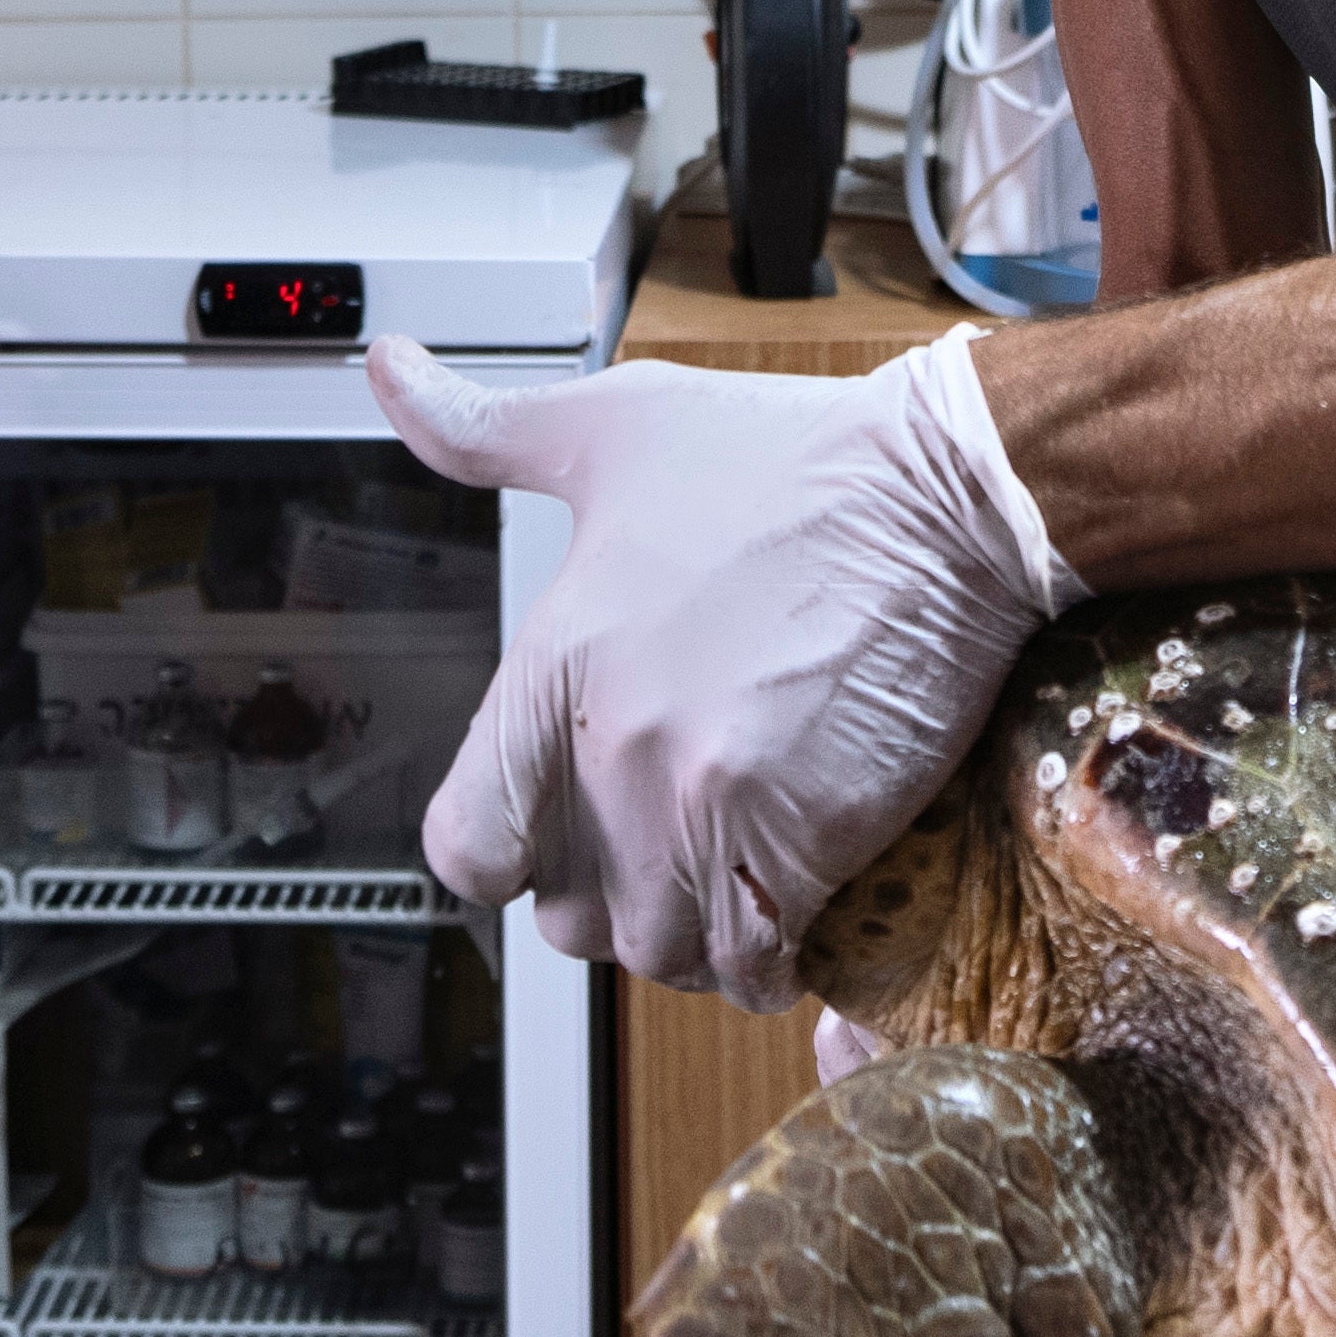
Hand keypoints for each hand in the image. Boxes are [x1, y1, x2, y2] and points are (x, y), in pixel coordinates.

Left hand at [364, 338, 1078, 1003]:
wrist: (945, 498)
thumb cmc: (794, 459)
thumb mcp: (614, 426)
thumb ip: (486, 431)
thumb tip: (389, 371)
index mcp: (554, 662)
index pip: (468, 844)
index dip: (507, 856)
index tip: (553, 841)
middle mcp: (611, 747)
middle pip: (567, 918)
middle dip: (611, 897)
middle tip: (663, 857)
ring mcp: (704, 802)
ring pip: (661, 951)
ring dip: (693, 935)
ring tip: (731, 885)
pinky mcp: (800, 839)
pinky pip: (755, 965)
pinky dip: (769, 960)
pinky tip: (793, 910)